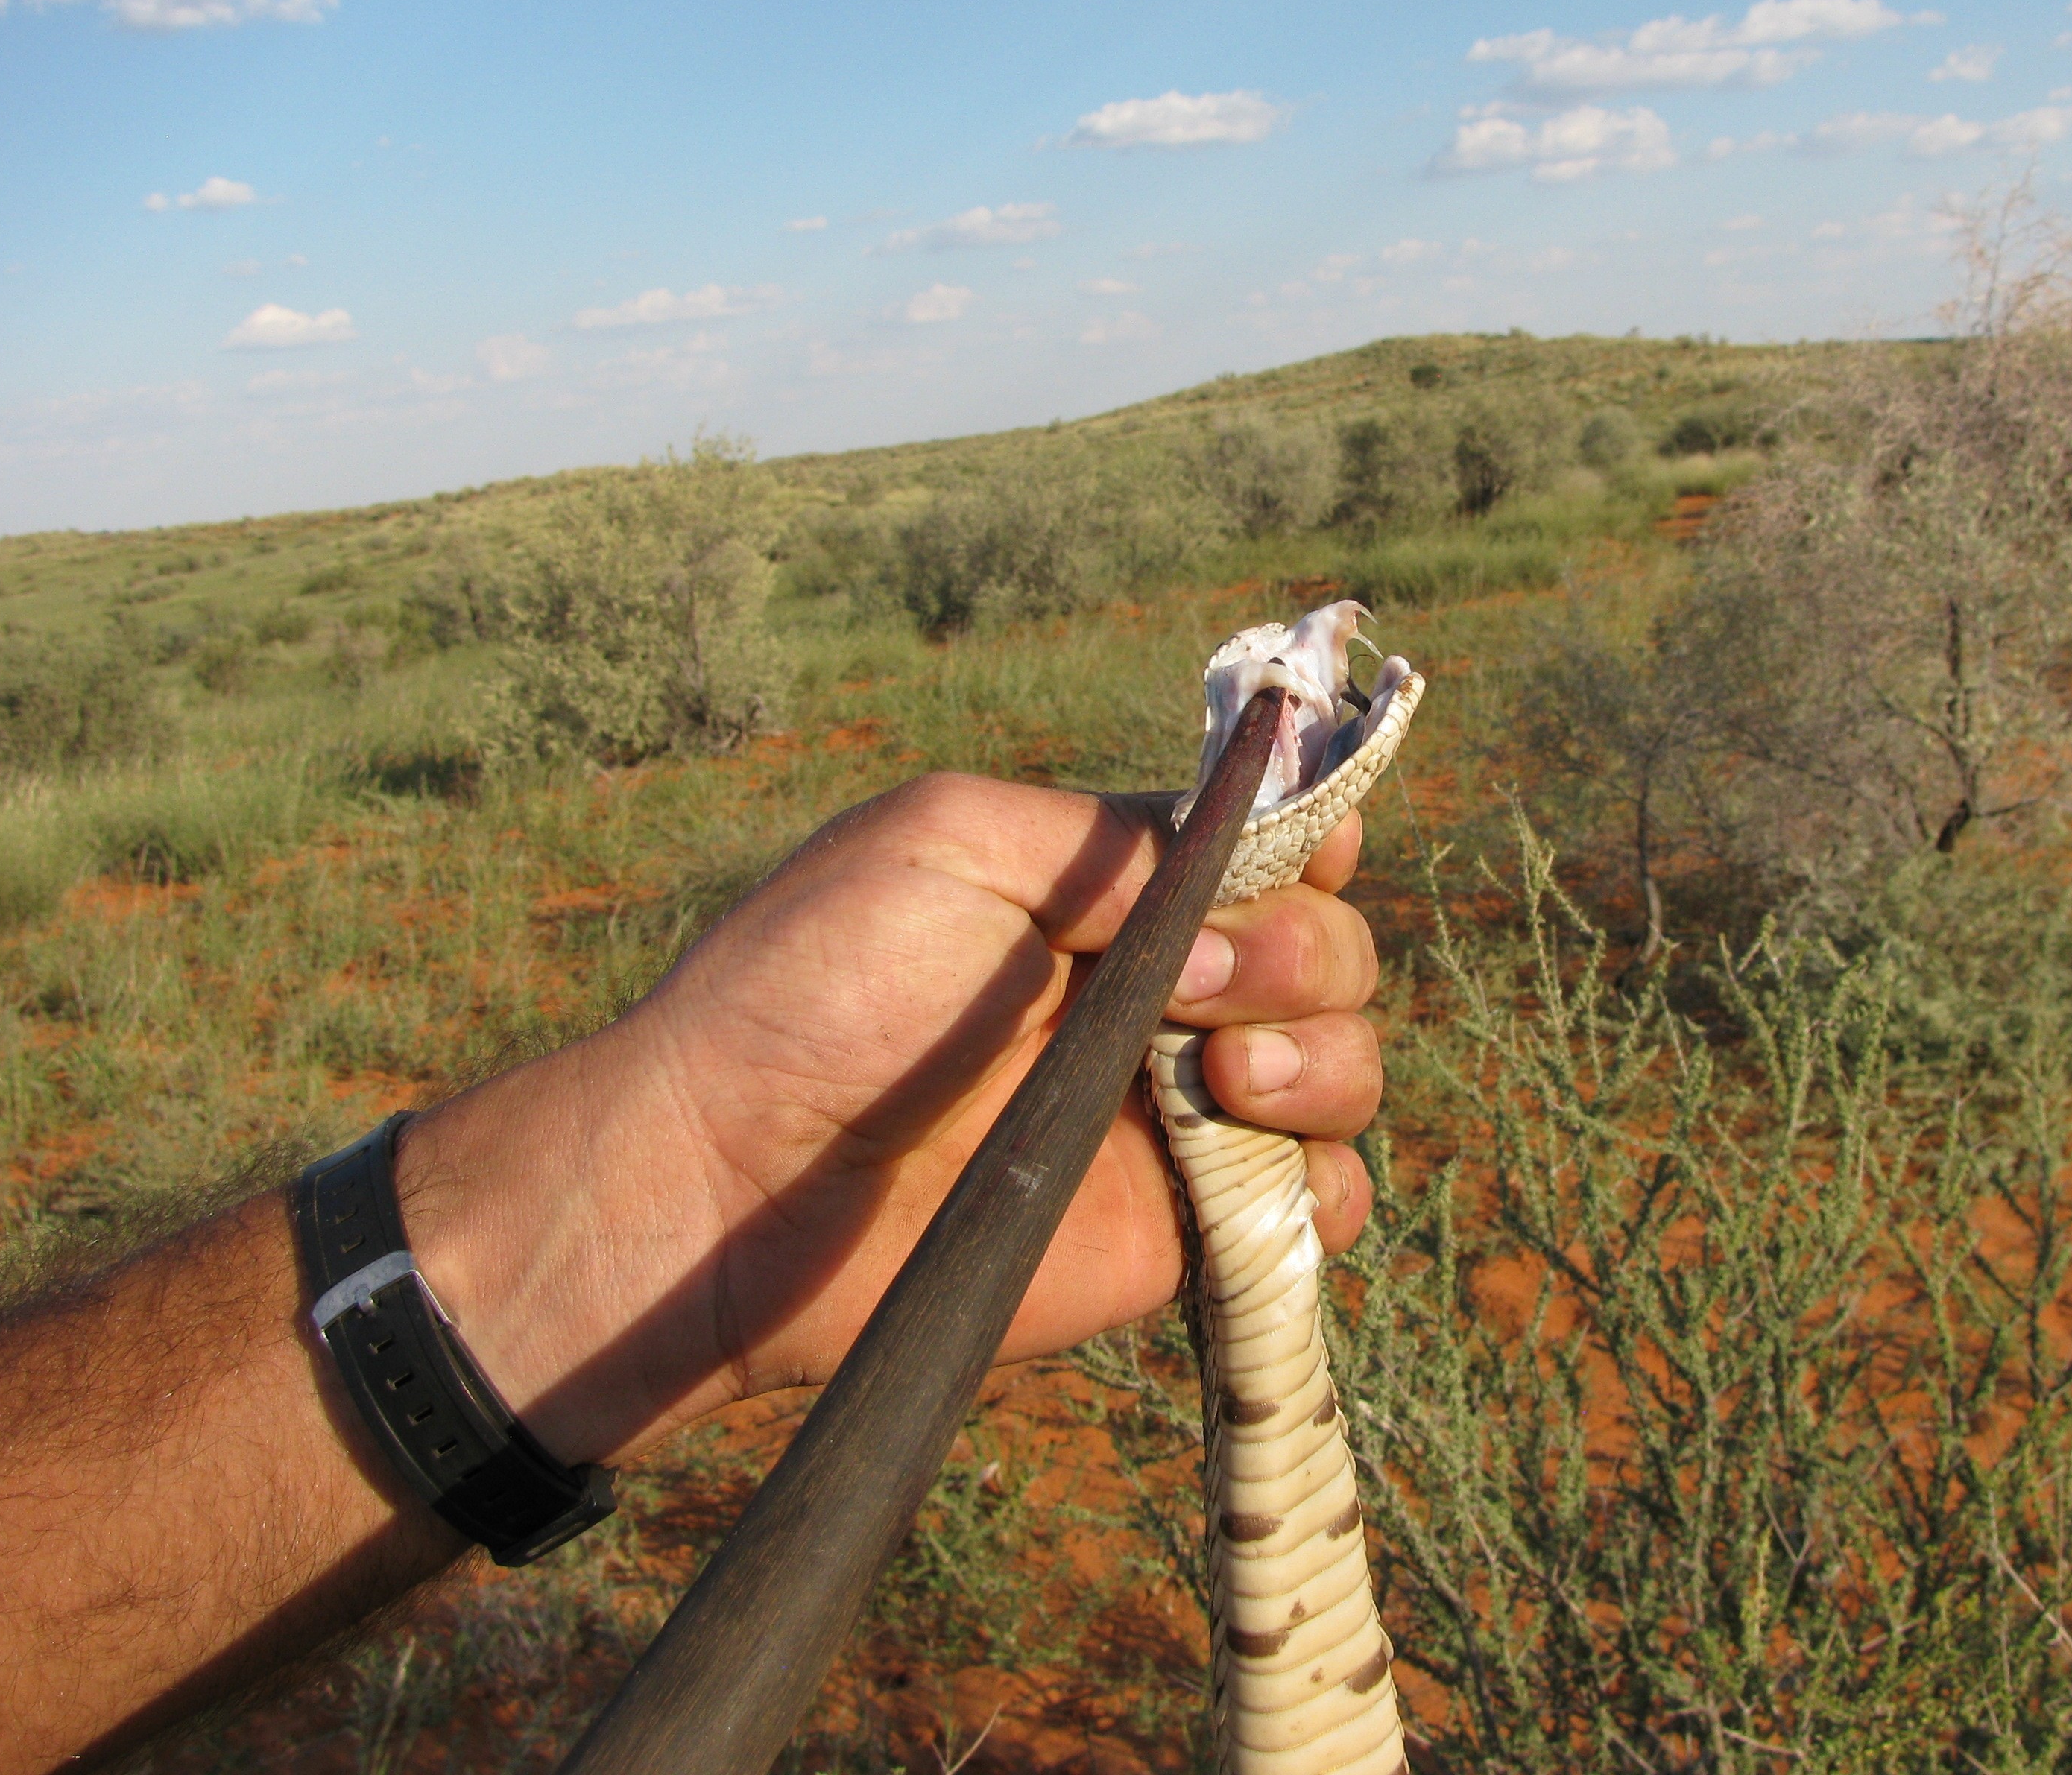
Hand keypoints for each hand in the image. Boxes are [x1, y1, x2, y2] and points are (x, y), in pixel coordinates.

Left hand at [393, 773, 1382, 1470]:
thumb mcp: (950, 843)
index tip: (1310, 854)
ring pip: (1339, 1069)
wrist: (732, 1184)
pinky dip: (1322, 1186)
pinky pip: (1308, 1206)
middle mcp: (1154, 997)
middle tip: (1204, 988)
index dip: (1309, 846)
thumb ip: (1107, 838)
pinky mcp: (1172, 1232)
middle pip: (1325, 956)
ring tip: (1221, 1078)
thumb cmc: (815, 990)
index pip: (1265, 855)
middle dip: (1303, 956)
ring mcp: (1170, 1117)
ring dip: (1324, 1059)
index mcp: (1105, 896)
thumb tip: (1245, 866)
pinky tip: (1259, 1165)